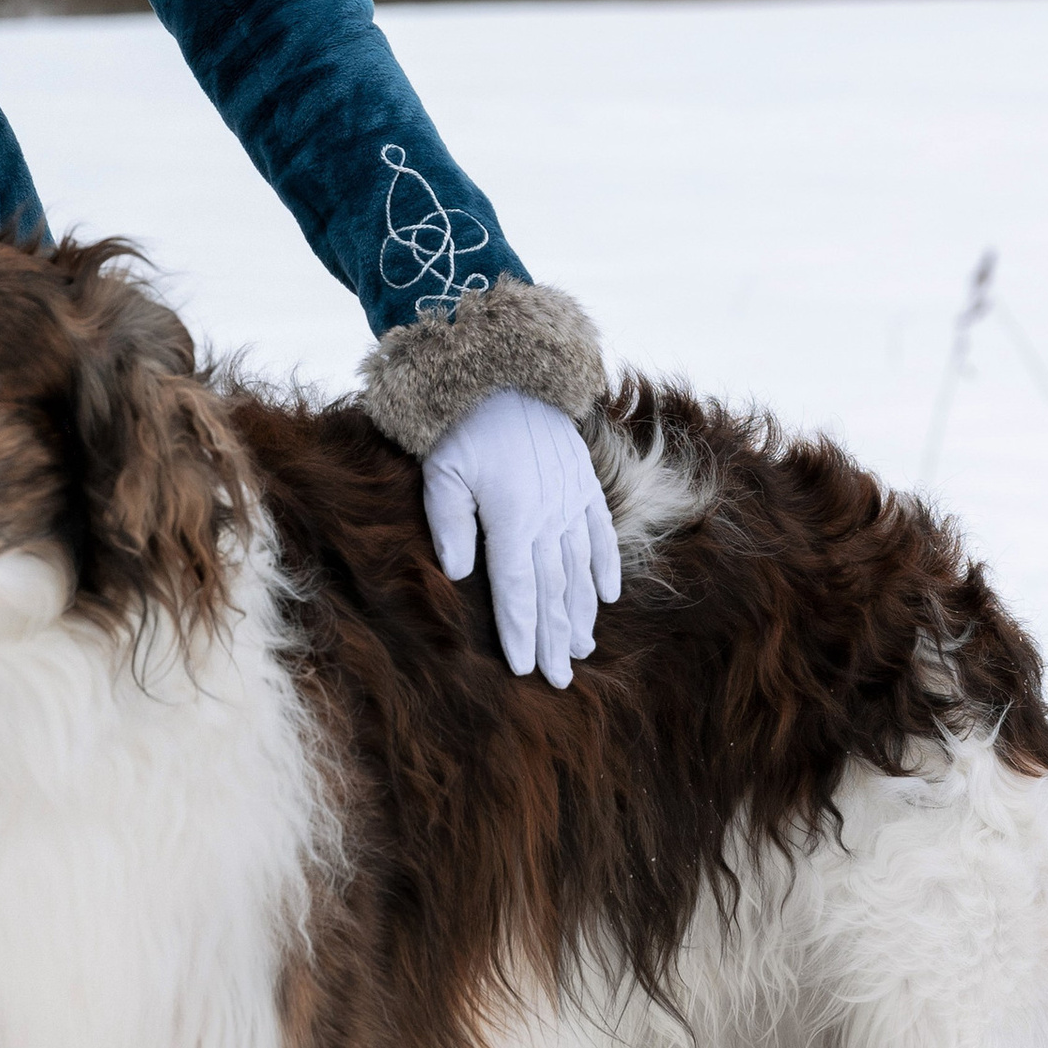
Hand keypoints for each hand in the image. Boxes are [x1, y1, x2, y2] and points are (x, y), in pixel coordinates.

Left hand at [422, 389, 621, 686]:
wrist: (507, 367)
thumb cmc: (462, 422)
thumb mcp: (442, 470)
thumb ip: (449, 523)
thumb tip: (459, 574)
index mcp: (513, 518)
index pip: (518, 590)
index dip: (522, 632)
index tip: (526, 669)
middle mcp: (550, 516)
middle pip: (553, 591)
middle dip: (554, 639)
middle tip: (560, 680)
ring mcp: (572, 500)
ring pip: (579, 570)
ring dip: (580, 613)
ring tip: (580, 650)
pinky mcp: (583, 483)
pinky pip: (600, 534)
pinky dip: (605, 567)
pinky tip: (605, 597)